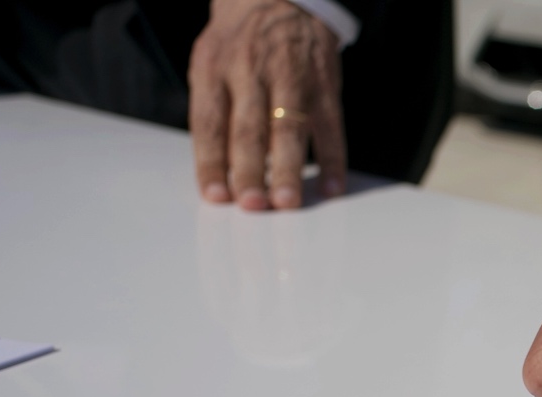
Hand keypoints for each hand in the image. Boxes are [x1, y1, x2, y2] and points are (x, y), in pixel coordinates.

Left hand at [189, 0, 344, 210]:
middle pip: (248, 129)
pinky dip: (333, 160)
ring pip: (288, 130)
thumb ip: (215, 115)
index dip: (211, 162)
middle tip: (252, 205)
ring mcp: (290, 79)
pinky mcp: (324, 86)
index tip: (216, 196)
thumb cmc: (240, 45)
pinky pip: (331, 127)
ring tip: (286, 203)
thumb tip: (225, 174)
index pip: (208, 123)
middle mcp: (250, 73)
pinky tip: (331, 186)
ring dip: (287, 169)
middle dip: (249, 170)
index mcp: (214, 70)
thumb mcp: (212, 66)